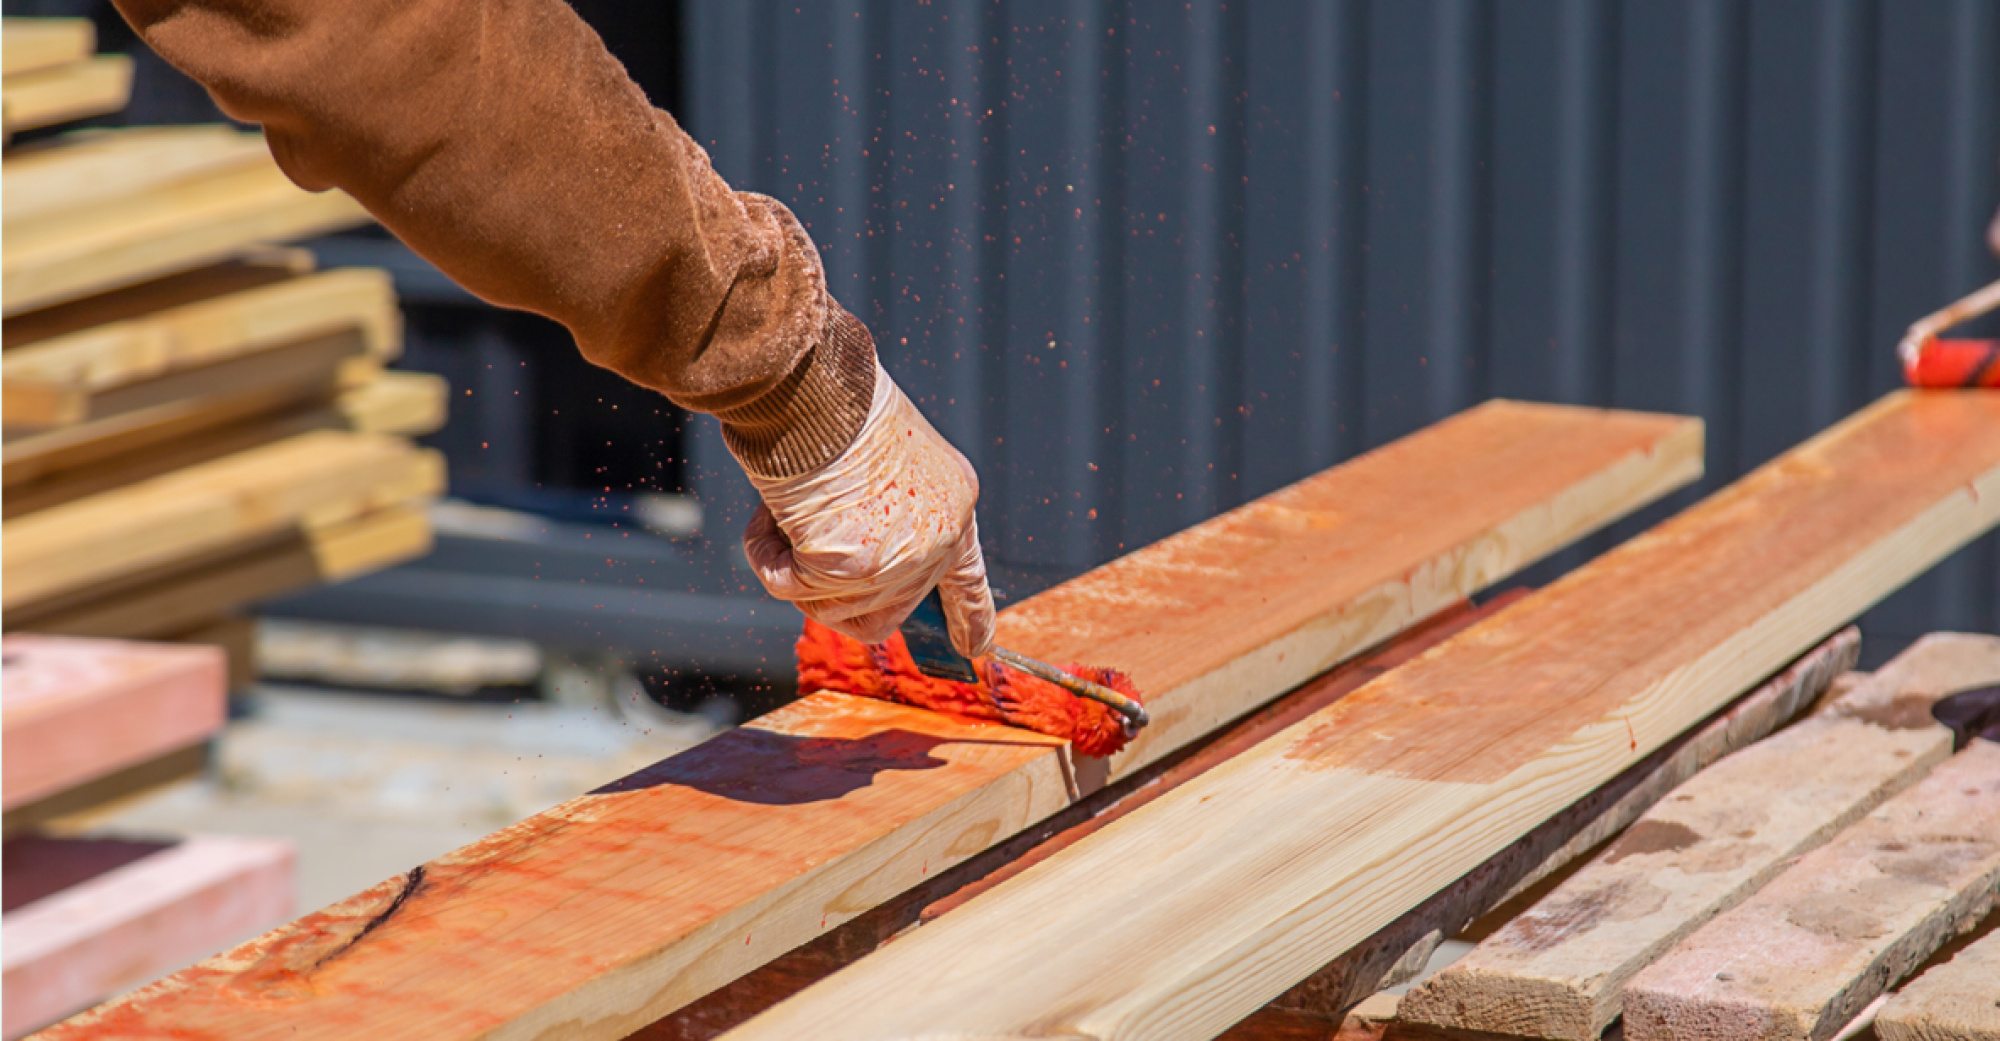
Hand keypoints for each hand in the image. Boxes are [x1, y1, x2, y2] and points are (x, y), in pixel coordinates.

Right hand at [741, 364, 995, 657]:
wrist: (815, 384)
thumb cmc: (834, 402)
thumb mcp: (879, 459)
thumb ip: (878, 513)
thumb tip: (839, 572)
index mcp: (955, 502)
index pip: (967, 577)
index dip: (971, 616)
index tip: (977, 651)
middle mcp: (939, 538)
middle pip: (881, 608)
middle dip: (826, 586)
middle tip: (792, 537)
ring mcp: (900, 559)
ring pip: (829, 606)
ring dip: (789, 564)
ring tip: (781, 508)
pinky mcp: (852, 567)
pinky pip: (789, 588)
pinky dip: (765, 555)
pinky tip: (768, 514)